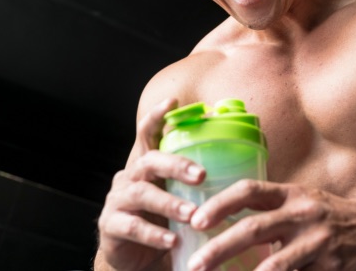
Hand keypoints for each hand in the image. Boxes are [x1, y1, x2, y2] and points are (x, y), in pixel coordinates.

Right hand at [96, 99, 206, 270]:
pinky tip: (172, 240)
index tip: (173, 101)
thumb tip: (244, 161)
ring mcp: (117, 200)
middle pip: (149, 161)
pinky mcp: (111, 226)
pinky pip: (132, 227)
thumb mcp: (179, 196)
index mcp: (147, 165)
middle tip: (202, 175)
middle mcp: (129, 177)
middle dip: (176, 165)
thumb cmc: (165, 220)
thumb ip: (196, 180)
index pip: (148, 133)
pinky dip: (154, 234)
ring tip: (192, 213)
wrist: (138, 258)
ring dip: (169, 203)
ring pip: (141, 194)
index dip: (157, 116)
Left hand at [185, 180, 355, 270]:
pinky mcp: (333, 269)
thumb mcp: (303, 200)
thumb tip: (222, 224)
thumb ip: (270, 210)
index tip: (196, 221)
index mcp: (292, 194)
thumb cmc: (331, 215)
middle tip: (194, 265)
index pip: (249, 191)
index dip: (220, 205)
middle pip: (254, 230)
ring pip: (274, 266)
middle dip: (219, 249)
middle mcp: (304, 215)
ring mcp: (319, 244)